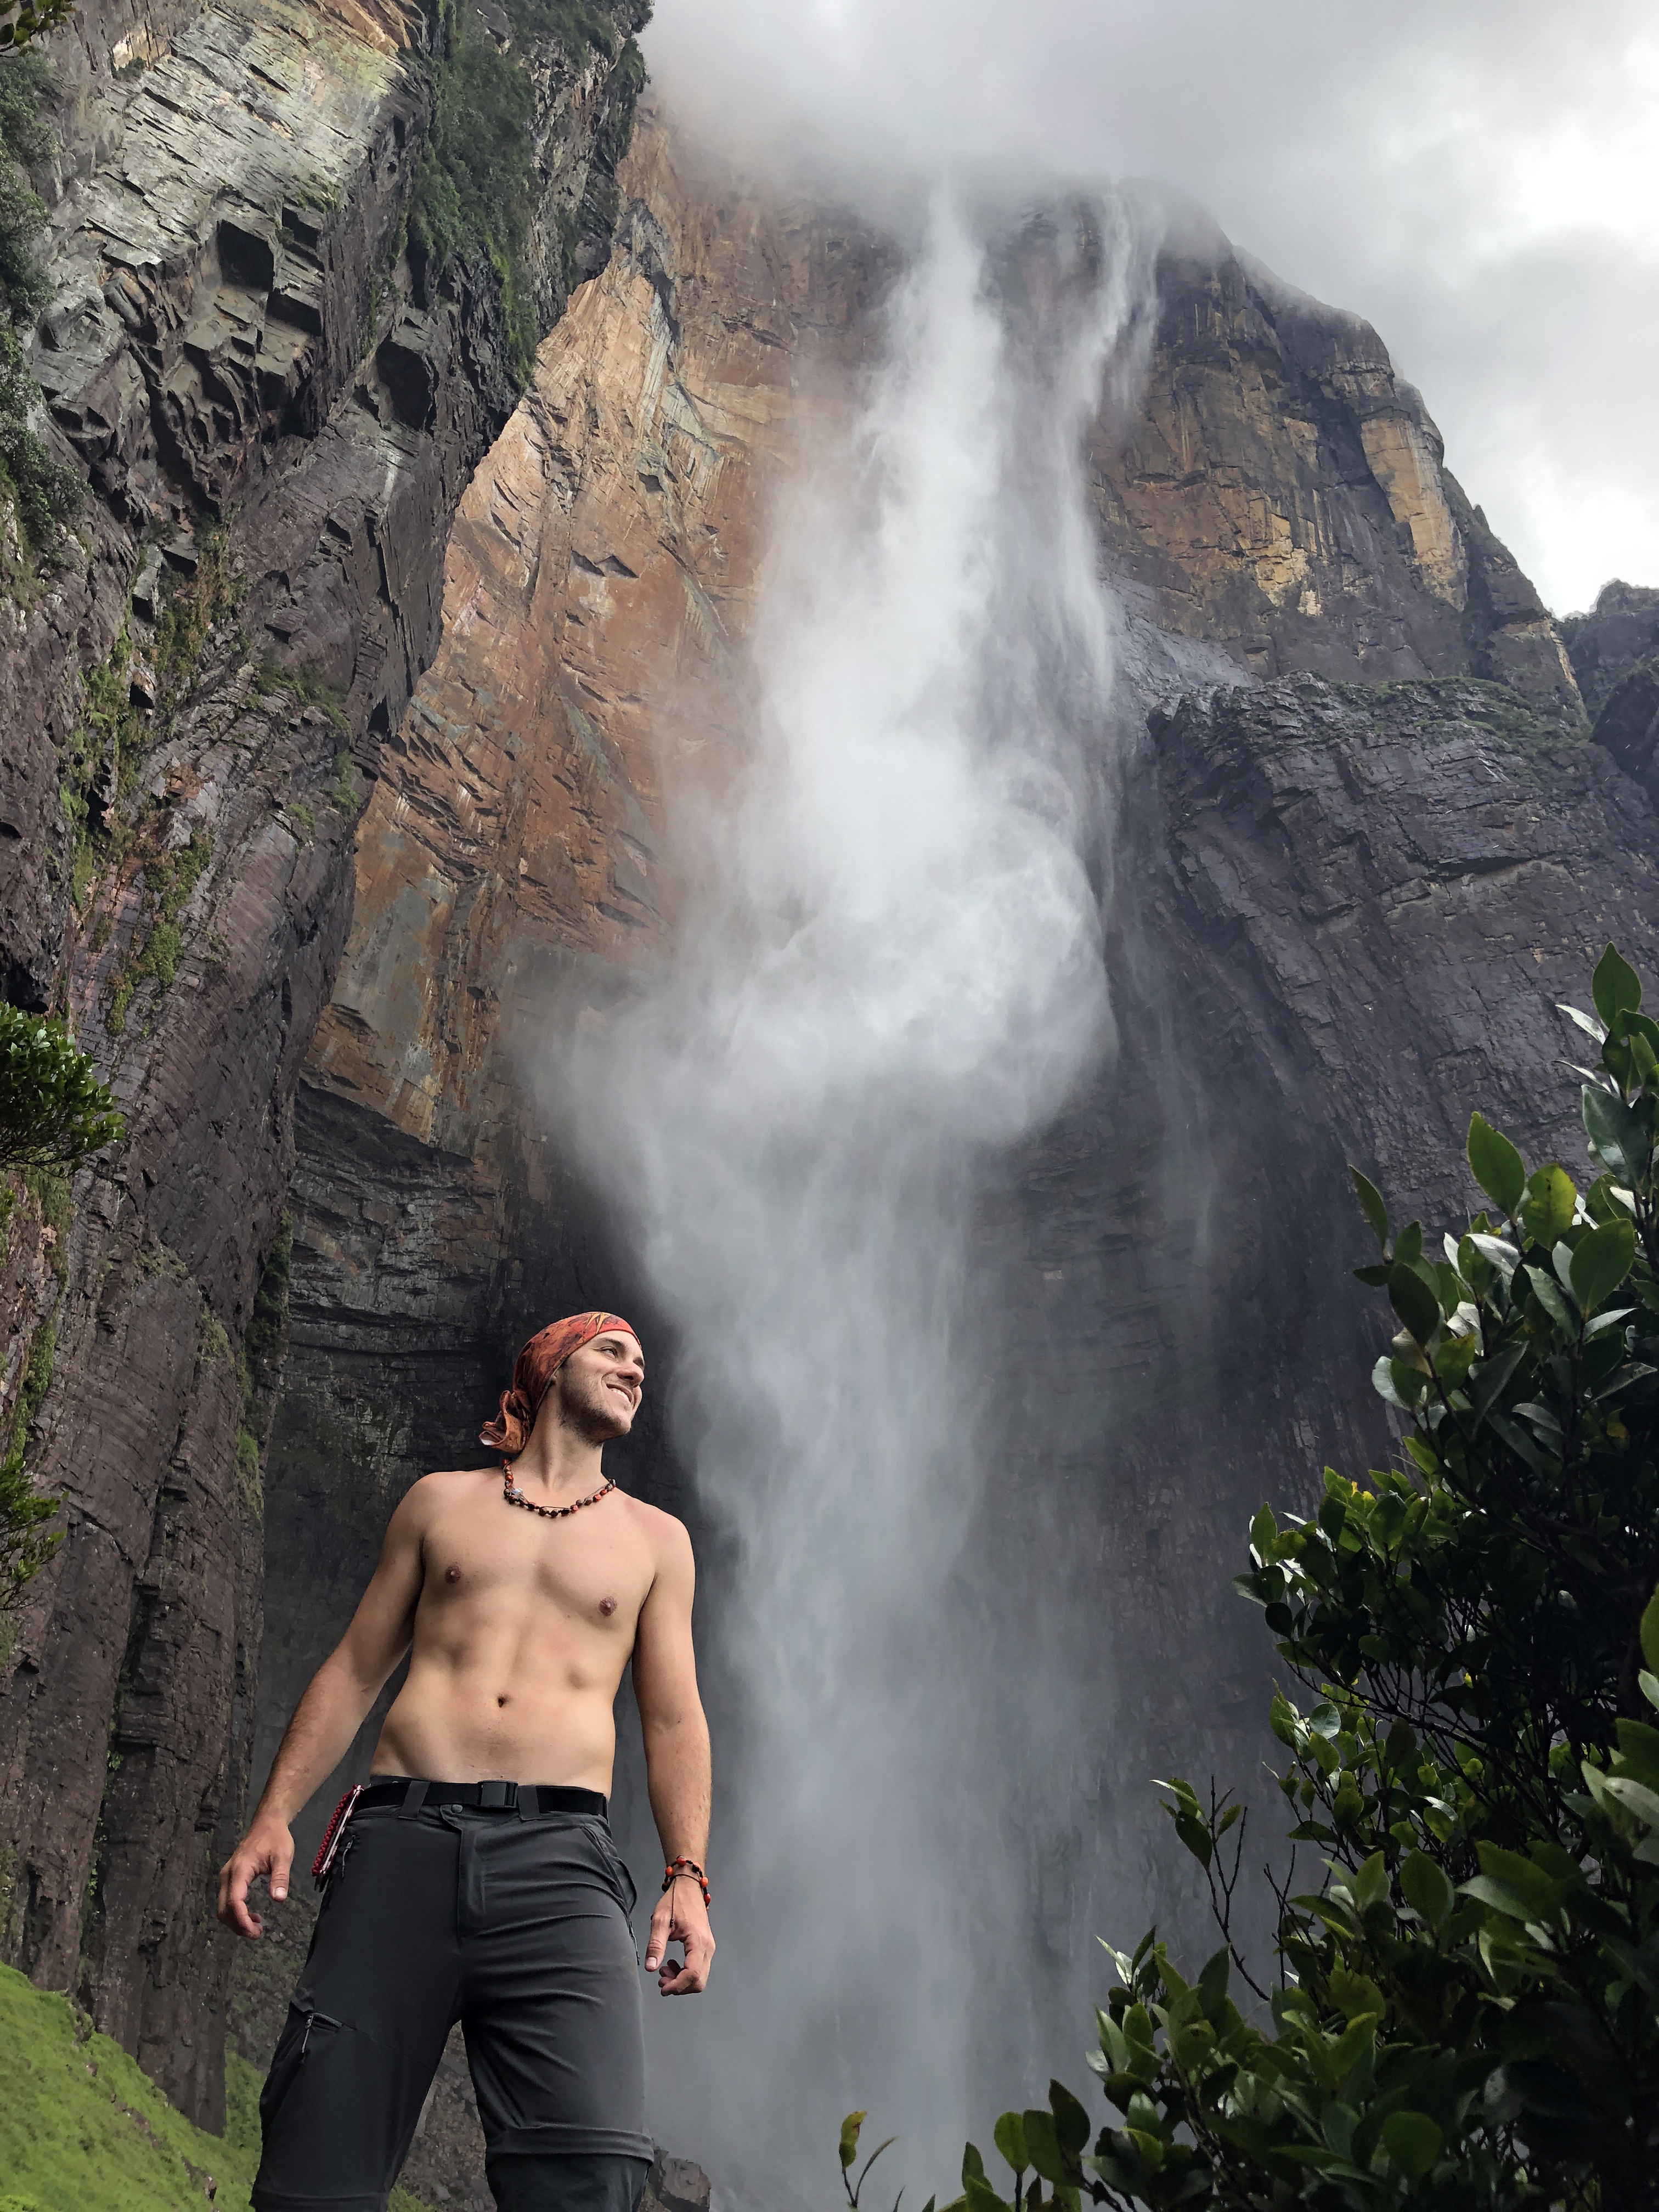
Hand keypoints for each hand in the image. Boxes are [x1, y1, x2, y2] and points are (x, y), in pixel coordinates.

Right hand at [217, 1817, 293, 1938]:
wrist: (267, 1823)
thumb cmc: (276, 1838)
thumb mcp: (283, 1856)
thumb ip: (280, 1877)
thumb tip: (279, 1900)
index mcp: (240, 1870)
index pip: (234, 1901)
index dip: (242, 1920)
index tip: (255, 1931)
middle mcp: (228, 1875)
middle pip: (224, 1909)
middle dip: (238, 1925)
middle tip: (257, 1933)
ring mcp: (226, 1877)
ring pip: (223, 1907)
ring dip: (236, 1921)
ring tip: (256, 1927)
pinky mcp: (229, 1878)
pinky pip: (227, 1901)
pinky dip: (236, 1914)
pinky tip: (252, 1917)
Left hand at [645, 1875, 713, 1993]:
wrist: (689, 1887)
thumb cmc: (675, 1900)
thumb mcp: (660, 1920)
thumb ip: (656, 1944)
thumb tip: (650, 1968)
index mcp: (698, 1941)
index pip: (692, 1974)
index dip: (677, 1986)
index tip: (661, 1987)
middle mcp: (708, 1947)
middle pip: (699, 1981)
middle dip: (679, 1986)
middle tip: (661, 1978)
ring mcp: (709, 1947)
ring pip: (700, 1977)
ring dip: (682, 1981)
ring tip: (664, 1970)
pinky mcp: (706, 1947)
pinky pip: (699, 1968)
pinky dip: (686, 1973)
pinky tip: (672, 1964)